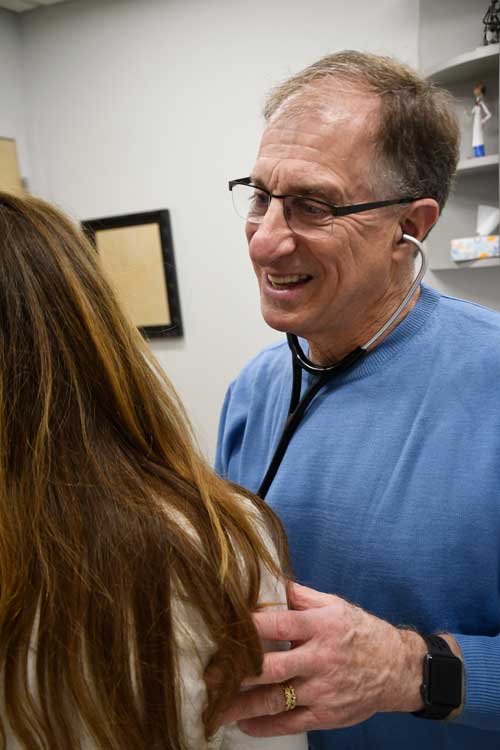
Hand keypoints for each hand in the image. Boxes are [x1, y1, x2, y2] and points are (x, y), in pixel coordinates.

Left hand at [219, 582, 426, 736]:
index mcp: (320, 626)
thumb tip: (269, 580)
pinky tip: (244, 724)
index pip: (278, 624)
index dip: (249, 627)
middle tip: (209, 674)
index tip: (222, 628)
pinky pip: (290, 723)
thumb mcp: (334, 605)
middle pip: (271, 667)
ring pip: (276, 699)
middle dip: (237, 671)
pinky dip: (265, 726)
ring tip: (215, 707)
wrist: (396, 668)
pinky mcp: (326, 715)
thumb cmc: (360, 631)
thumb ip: (301, 596)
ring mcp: (322, 690)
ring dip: (242, 705)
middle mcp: (319, 658)